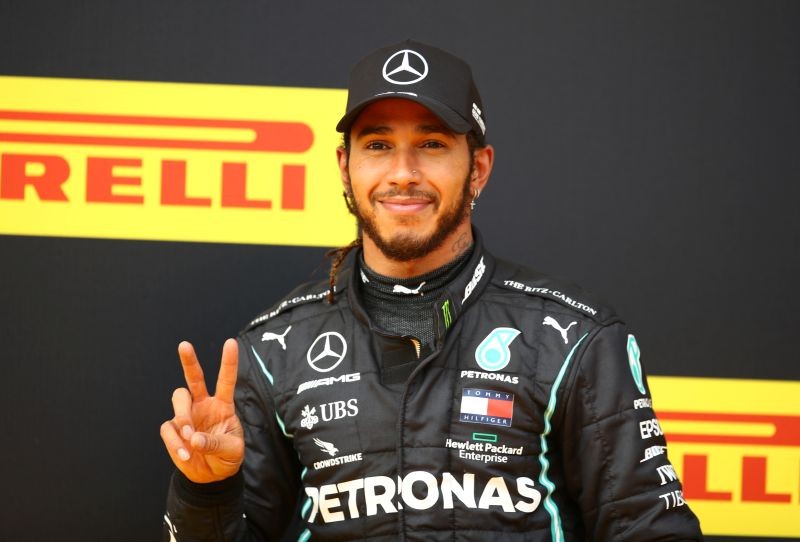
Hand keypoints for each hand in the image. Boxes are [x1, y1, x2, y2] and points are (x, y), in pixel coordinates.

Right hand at [160, 339, 243, 482]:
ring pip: (178, 399)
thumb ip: (216, 444)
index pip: (226, 380)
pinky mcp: (173, 430)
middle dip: (189, 361)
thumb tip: (193, 438)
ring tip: (189, 437)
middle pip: (194, 378)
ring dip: (183, 416)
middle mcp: (203, 405)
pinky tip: (185, 455)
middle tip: (184, 345)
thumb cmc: (227, 458)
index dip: (229, 362)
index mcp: (222, 405)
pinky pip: (168, 429)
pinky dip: (175, 443)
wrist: (211, 477)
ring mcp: (187, 416)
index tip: (231, 342)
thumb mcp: (232, 451)